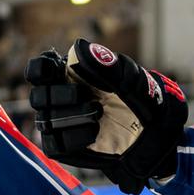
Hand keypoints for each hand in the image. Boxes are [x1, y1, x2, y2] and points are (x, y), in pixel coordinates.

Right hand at [28, 39, 187, 193]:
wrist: (155, 134)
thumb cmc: (142, 98)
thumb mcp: (131, 78)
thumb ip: (105, 64)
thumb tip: (77, 47)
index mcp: (71, 75)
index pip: (39, 69)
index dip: (39, 70)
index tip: (53, 71)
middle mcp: (59, 98)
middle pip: (38, 96)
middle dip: (61, 97)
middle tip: (90, 99)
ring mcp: (60, 124)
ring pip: (45, 120)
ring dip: (72, 117)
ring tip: (99, 115)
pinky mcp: (64, 147)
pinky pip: (54, 144)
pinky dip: (74, 137)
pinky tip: (94, 133)